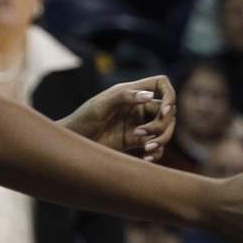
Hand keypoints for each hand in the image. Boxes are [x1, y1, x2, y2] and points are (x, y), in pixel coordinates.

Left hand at [60, 76, 175, 160]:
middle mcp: (139, 107)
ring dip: (161, 140)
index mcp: (132, 93)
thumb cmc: (82, 120)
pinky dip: (156, 152)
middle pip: (168, 112)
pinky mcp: (137, 142)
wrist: (73, 142)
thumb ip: (123, 97)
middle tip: (143, 134)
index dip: (170, 95)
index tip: (165, 110)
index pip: (161, 84)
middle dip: (162, 125)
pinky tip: (146, 158)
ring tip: (146, 149)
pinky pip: (157, 146)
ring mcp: (140, 124)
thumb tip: (149, 96)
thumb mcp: (100, 106)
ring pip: (165, 129)